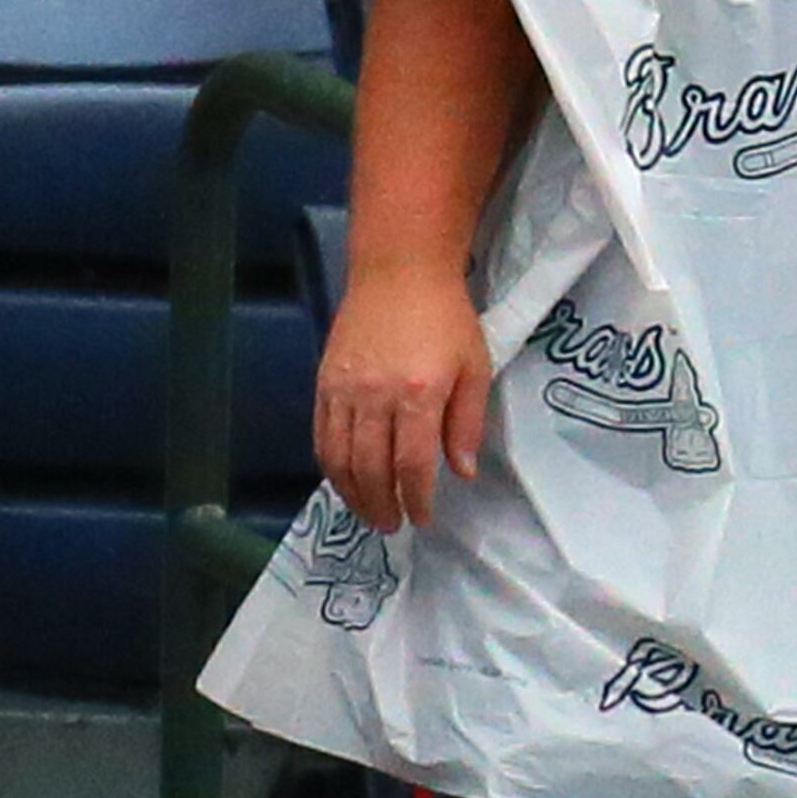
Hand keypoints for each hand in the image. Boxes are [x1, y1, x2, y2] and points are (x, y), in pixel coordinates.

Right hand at [314, 262, 491, 532]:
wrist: (399, 271)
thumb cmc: (447, 319)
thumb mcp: (474, 368)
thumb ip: (467, 423)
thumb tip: (461, 472)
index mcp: (418, 394)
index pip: (411, 463)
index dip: (416, 499)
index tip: (423, 518)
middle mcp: (375, 396)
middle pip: (371, 468)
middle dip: (382, 505)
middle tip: (392, 525)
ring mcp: (343, 389)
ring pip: (339, 458)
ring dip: (352, 494)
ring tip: (368, 513)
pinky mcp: (324, 382)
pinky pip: (321, 435)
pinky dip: (330, 465)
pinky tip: (343, 481)